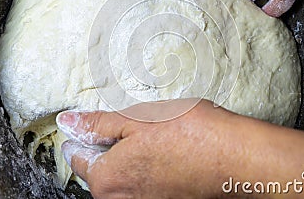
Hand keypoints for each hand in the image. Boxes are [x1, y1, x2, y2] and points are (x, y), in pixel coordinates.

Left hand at [57, 99, 303, 197]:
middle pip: (101, 173)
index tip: (86, 125)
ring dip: (128, 159)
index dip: (81, 136)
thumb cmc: (189, 133)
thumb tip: (67, 122)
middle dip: (107, 149)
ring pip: (123, 180)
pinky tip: (164, 151)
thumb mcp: (137, 118)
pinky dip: (146, 169)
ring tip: (149, 138)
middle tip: (126, 127)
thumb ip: (98, 123)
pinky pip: (143, 185)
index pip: (79, 158)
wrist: (236, 158)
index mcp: (108, 179)